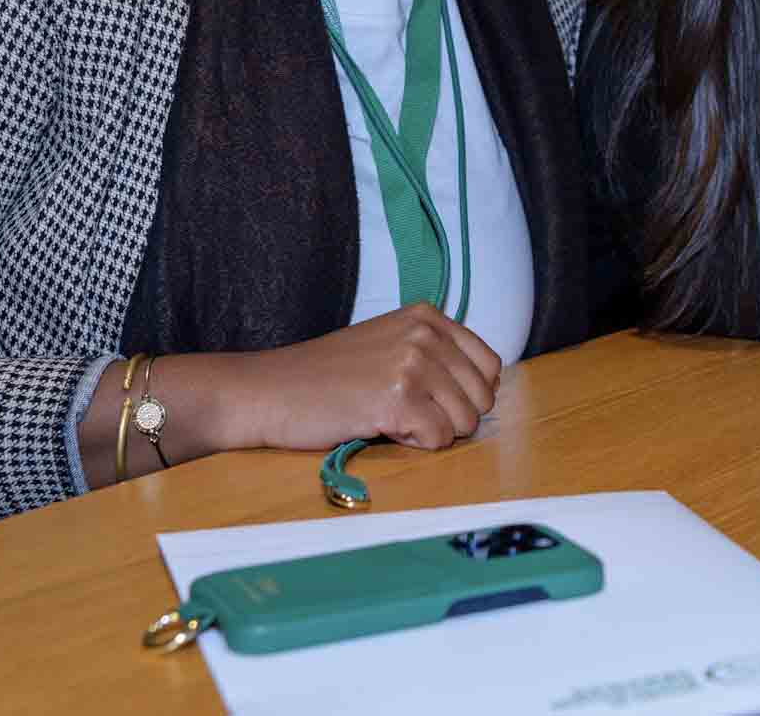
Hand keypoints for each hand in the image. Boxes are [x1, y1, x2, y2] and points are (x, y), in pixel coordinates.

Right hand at [232, 304, 503, 452]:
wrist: (270, 391)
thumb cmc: (327, 377)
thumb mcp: (388, 343)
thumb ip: (435, 354)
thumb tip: (487, 387)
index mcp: (426, 316)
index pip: (489, 365)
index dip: (467, 394)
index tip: (431, 400)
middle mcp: (424, 334)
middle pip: (482, 397)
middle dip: (451, 417)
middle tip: (405, 412)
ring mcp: (412, 364)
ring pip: (465, 422)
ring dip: (431, 432)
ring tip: (387, 416)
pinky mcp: (398, 400)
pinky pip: (439, 440)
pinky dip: (413, 444)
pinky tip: (378, 427)